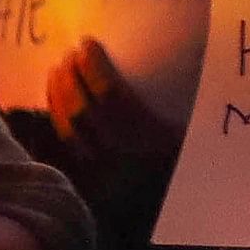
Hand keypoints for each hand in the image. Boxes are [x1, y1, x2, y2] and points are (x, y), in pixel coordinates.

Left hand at [43, 39, 180, 194]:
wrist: (186, 204)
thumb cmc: (194, 157)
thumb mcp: (193, 126)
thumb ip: (183, 96)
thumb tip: (180, 48)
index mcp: (153, 136)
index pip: (111, 97)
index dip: (94, 68)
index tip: (87, 44)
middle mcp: (124, 152)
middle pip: (83, 111)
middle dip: (70, 79)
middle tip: (69, 55)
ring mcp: (105, 168)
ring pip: (69, 128)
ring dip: (58, 95)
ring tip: (58, 70)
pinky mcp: (93, 175)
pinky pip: (67, 143)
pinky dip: (56, 117)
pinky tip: (55, 98)